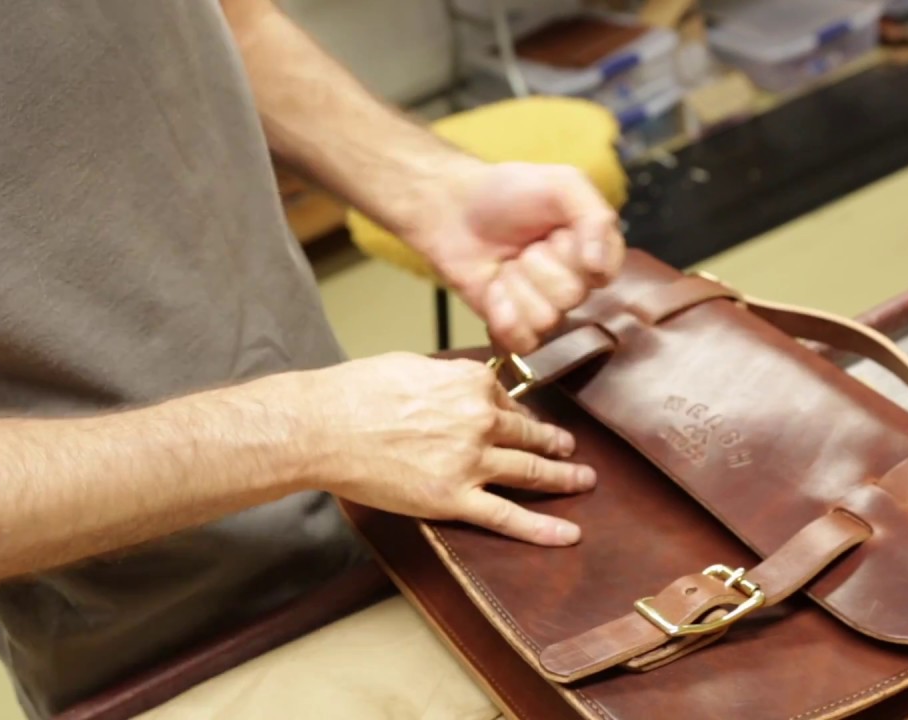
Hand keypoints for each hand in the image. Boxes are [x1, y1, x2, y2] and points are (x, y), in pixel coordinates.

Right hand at [307, 352, 594, 545]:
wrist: (324, 428)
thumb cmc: (355, 393)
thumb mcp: (411, 365)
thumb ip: (446, 377)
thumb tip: (459, 385)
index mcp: (471, 382)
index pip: (505, 398)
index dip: (511, 411)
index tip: (519, 420)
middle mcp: (480, 419)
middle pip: (529, 433)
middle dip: (554, 443)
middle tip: (570, 450)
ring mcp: (471, 461)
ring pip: (531, 472)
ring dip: (564, 478)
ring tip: (583, 482)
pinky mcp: (453, 498)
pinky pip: (508, 517)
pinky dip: (543, 529)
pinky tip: (569, 536)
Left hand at [406, 160, 626, 354]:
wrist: (453, 210)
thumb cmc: (508, 192)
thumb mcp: (562, 184)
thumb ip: (595, 217)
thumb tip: (601, 268)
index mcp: (594, 252)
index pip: (603, 273)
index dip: (576, 252)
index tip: (558, 231)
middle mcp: (574, 284)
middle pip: (571, 296)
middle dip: (539, 264)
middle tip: (525, 245)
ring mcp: (545, 309)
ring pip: (546, 318)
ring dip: (517, 285)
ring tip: (508, 263)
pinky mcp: (515, 328)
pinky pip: (523, 340)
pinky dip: (502, 312)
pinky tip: (494, 287)